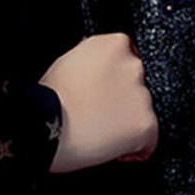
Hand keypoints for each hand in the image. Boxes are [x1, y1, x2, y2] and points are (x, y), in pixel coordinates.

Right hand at [40, 32, 157, 172]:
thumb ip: (93, 61)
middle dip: (123, 100)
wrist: (45, 124)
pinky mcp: (145, 123)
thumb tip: (99, 72)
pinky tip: (116, 150)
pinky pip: (150, 141)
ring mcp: (141, 94)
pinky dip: (137, 149)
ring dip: (128, 122)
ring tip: (102, 133)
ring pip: (143, 112)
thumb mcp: (69, 61)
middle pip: (136, 86)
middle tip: (101, 114)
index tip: (105, 93)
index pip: (127, 59)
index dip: (115, 80)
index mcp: (113, 44)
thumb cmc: (50, 98)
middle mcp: (132, 65)